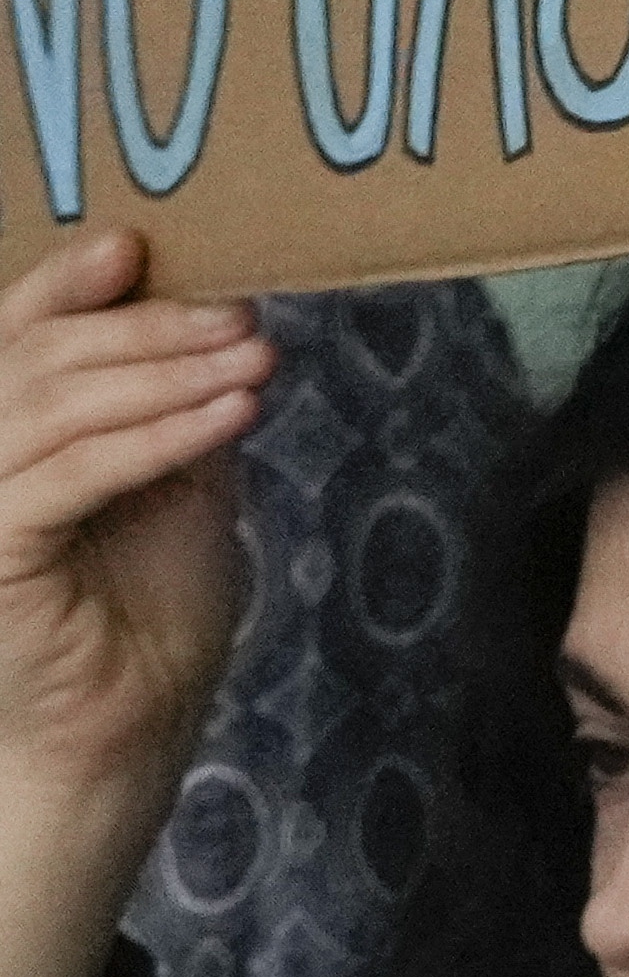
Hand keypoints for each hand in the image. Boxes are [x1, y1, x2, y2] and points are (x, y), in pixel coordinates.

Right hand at [0, 229, 266, 976]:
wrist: (122, 731)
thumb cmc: (146, 611)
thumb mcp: (172, 485)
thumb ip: (168, 409)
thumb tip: (218, 320)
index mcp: (5, 438)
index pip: (14, 341)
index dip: (62, 287)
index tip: (137, 246)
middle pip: (36, 362)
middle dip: (145, 328)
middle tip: (240, 314)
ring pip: (53, 409)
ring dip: (164, 374)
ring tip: (254, 355)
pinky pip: (71, 477)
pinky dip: (158, 437)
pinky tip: (232, 413)